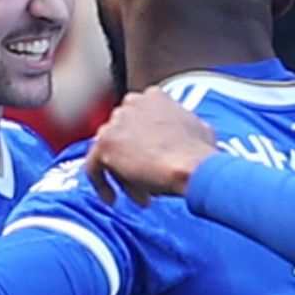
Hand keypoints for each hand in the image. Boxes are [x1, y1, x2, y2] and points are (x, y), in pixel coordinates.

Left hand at [85, 88, 219, 205]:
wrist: (191, 166)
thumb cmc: (200, 153)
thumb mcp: (200, 128)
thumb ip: (184, 125)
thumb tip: (186, 134)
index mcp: (154, 96)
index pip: (138, 119)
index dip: (145, 143)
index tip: (151, 159)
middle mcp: (132, 102)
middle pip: (123, 135)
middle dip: (134, 159)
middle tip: (147, 180)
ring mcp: (116, 121)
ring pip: (110, 152)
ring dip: (124, 175)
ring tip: (141, 195)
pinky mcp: (105, 142)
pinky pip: (93, 167)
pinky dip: (101, 183)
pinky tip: (112, 199)